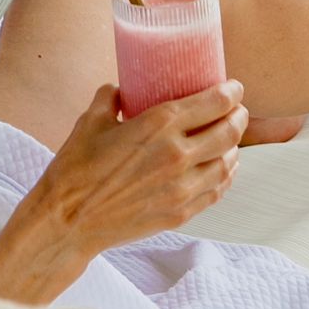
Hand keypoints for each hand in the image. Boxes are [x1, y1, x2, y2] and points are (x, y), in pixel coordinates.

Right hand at [0, 81, 247, 305]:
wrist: (69, 220)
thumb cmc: (76, 168)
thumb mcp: (92, 120)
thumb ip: (110, 97)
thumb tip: (120, 89)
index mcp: (159, 125)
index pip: (214, 103)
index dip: (232, 92)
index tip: (235, 88)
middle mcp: (178, 155)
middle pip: (229, 131)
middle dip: (239, 116)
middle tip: (238, 109)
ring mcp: (182, 188)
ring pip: (227, 163)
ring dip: (234, 147)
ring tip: (230, 138)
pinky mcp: (180, 213)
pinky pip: (216, 191)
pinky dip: (226, 176)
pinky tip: (223, 169)